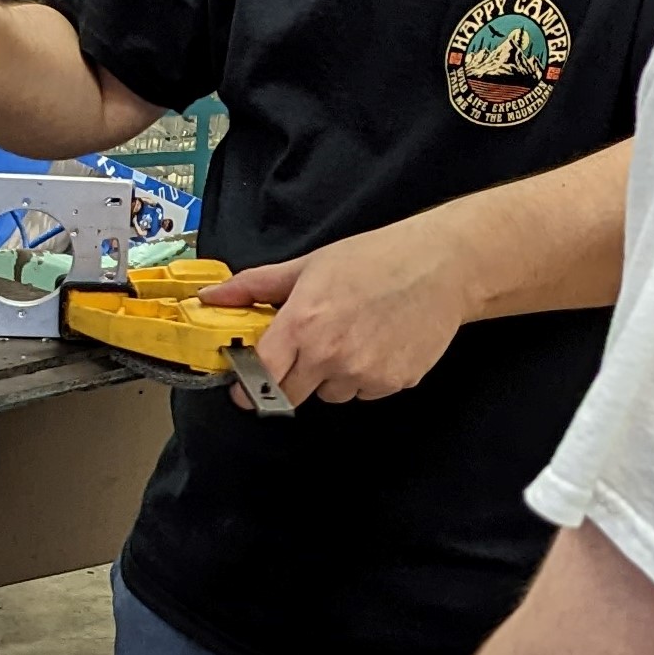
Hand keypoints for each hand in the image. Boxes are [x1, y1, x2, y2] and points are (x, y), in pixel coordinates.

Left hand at [204, 221, 469, 405]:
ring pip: (330, 395)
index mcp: (304, 324)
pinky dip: (365, 377)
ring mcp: (365, 373)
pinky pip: (364, 393)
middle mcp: (331, 355)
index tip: (246, 383)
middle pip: (290, 395)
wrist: (441, 265)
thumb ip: (256, 286)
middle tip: (308, 347)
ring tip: (353, 336)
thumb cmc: (376, 259)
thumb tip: (212, 297)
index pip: (260, 378)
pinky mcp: (394, 383)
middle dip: (290, 377)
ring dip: (331, 376)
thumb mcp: (309, 265)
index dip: (248, 385)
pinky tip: (377, 343)